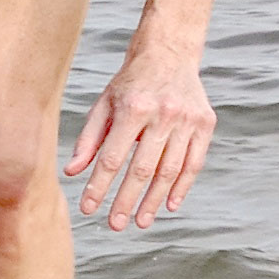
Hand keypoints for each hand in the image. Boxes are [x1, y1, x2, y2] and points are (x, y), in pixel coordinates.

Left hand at [64, 44, 214, 229]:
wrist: (169, 53)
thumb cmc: (130, 84)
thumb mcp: (103, 104)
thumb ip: (88, 139)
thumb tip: (72, 172)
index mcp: (133, 108)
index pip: (113, 157)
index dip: (100, 186)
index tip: (89, 209)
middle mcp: (163, 114)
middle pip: (142, 168)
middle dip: (127, 200)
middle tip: (115, 225)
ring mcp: (187, 119)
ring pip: (170, 170)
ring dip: (154, 200)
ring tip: (140, 221)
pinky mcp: (206, 123)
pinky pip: (194, 163)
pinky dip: (182, 187)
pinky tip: (169, 206)